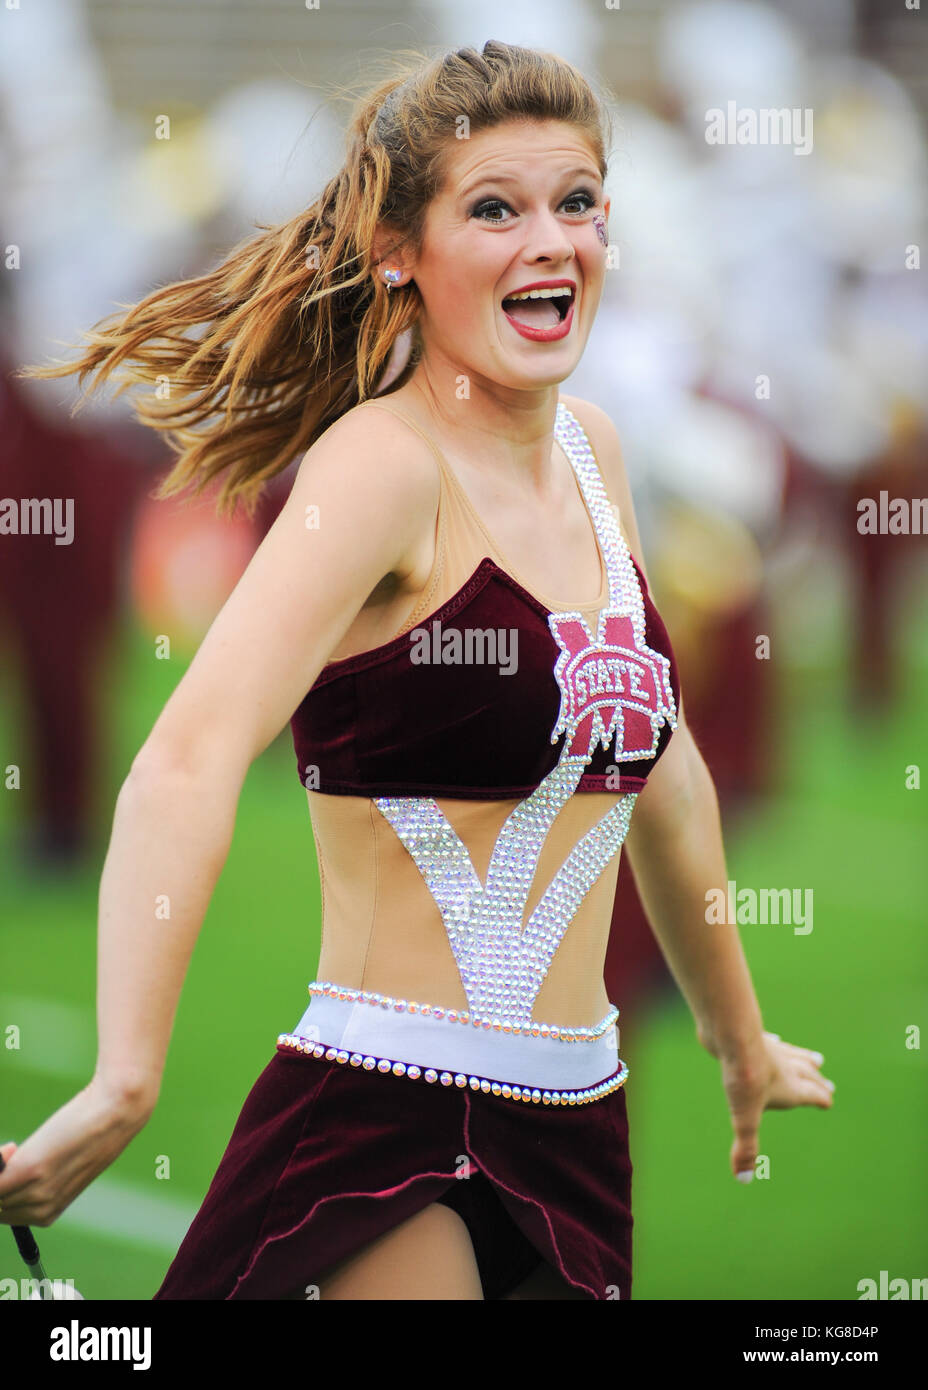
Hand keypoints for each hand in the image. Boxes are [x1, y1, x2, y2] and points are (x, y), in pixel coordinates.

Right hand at [0, 1076, 150, 1226]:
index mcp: (48, 1214)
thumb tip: (8, 1174)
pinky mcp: (29, 1171)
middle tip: (12, 1153)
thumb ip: (39, 1179)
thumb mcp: (61, 1166)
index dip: (2, 1191)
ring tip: (14, 1148)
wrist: (115, 1115)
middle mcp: (41, 1211)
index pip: (5, 1215)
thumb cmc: (89, 1135)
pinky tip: (11, 1147)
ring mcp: (35, 1193)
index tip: (9, 1168)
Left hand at [720, 1030, 833, 1181]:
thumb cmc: (744, 1079)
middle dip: (818, 1082)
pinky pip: (770, 1040)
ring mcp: (771, 1048)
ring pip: (794, 1054)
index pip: (813, 1095)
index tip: (828, 1102)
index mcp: (792, 1088)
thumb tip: (744, 1179)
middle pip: (808, 1074)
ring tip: (816, 1059)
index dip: (821, 1100)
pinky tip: (773, 1038)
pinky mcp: (753, 1035)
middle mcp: (786, 1067)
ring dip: (805, 1059)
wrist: (732, 1037)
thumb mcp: (744, 1119)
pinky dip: (776, 1042)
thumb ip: (746, 1149)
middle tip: (829, 1086)